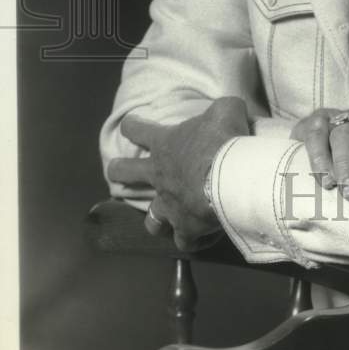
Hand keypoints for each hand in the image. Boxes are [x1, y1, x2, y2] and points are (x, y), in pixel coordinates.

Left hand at [107, 96, 249, 250]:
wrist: (231, 177)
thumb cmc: (224, 139)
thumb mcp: (226, 110)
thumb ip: (222, 109)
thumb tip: (229, 111)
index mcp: (165, 144)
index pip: (138, 130)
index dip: (133, 126)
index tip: (129, 125)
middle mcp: (160, 175)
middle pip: (127, 173)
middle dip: (119, 170)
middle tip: (115, 170)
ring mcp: (169, 205)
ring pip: (151, 219)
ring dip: (155, 218)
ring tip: (159, 220)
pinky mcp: (185, 229)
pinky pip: (184, 240)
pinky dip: (192, 239)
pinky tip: (201, 238)